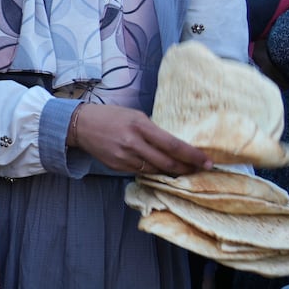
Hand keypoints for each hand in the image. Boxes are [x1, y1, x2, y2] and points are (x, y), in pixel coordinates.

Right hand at [67, 103, 212, 175]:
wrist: (81, 125)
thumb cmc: (111, 116)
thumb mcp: (136, 116)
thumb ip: (153, 131)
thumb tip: (174, 146)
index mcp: (140, 126)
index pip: (173, 145)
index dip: (193, 156)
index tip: (208, 162)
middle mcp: (133, 144)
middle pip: (167, 163)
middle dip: (187, 169)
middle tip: (199, 170)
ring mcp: (124, 157)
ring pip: (155, 171)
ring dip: (171, 172)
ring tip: (182, 170)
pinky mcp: (117, 166)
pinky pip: (140, 172)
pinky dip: (152, 171)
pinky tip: (159, 168)